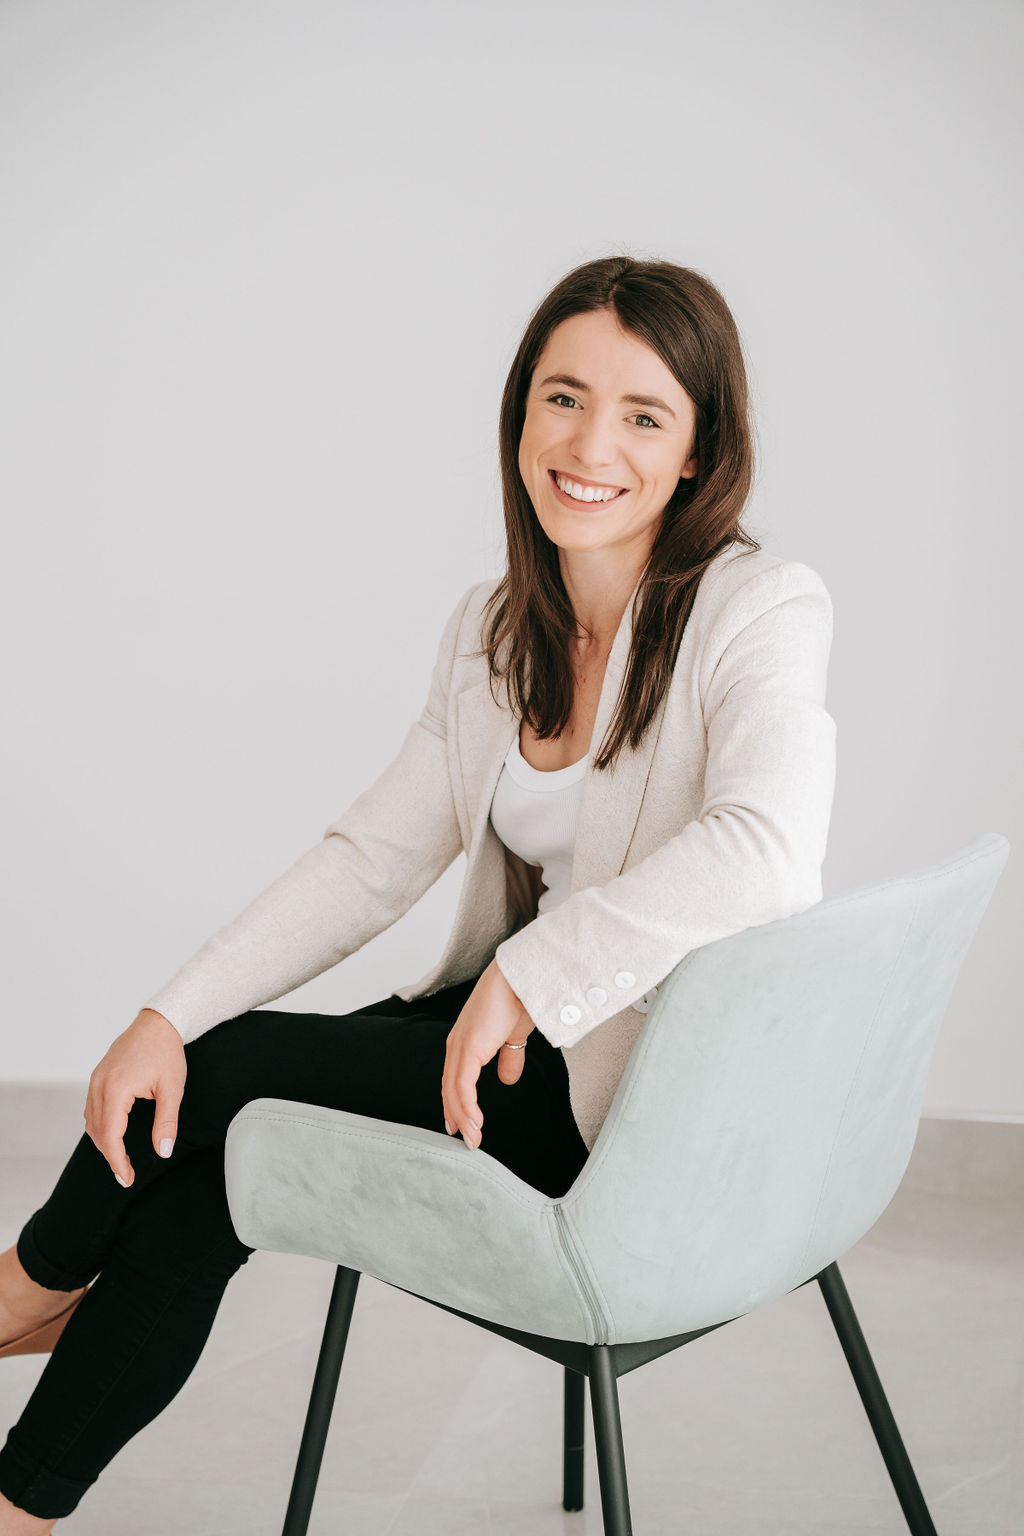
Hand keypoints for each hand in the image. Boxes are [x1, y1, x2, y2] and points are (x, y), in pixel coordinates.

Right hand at [84, 1009, 186, 1186]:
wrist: (157, 1023)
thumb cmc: (166, 1052)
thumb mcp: (173, 1088)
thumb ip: (167, 1122)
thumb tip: (163, 1152)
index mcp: (116, 1089)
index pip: (111, 1136)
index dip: (117, 1161)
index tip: (127, 1178)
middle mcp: (99, 1085)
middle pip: (97, 1132)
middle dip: (110, 1155)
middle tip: (126, 1174)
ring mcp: (96, 1080)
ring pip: (91, 1122)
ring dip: (104, 1142)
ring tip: (121, 1158)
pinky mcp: (98, 1077)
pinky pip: (92, 1108)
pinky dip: (100, 1126)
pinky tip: (113, 1134)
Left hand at [441, 959, 534, 1149]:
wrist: (523, 976)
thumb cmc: (521, 997)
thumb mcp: (515, 1035)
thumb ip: (509, 1057)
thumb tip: (508, 1079)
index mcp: (466, 1040)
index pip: (454, 1078)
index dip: (456, 1103)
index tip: (461, 1125)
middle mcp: (457, 1044)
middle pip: (450, 1087)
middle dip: (456, 1115)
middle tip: (465, 1139)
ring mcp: (460, 1045)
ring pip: (453, 1090)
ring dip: (462, 1118)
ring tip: (472, 1140)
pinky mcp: (468, 1048)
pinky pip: (462, 1086)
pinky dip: (466, 1108)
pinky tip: (474, 1124)